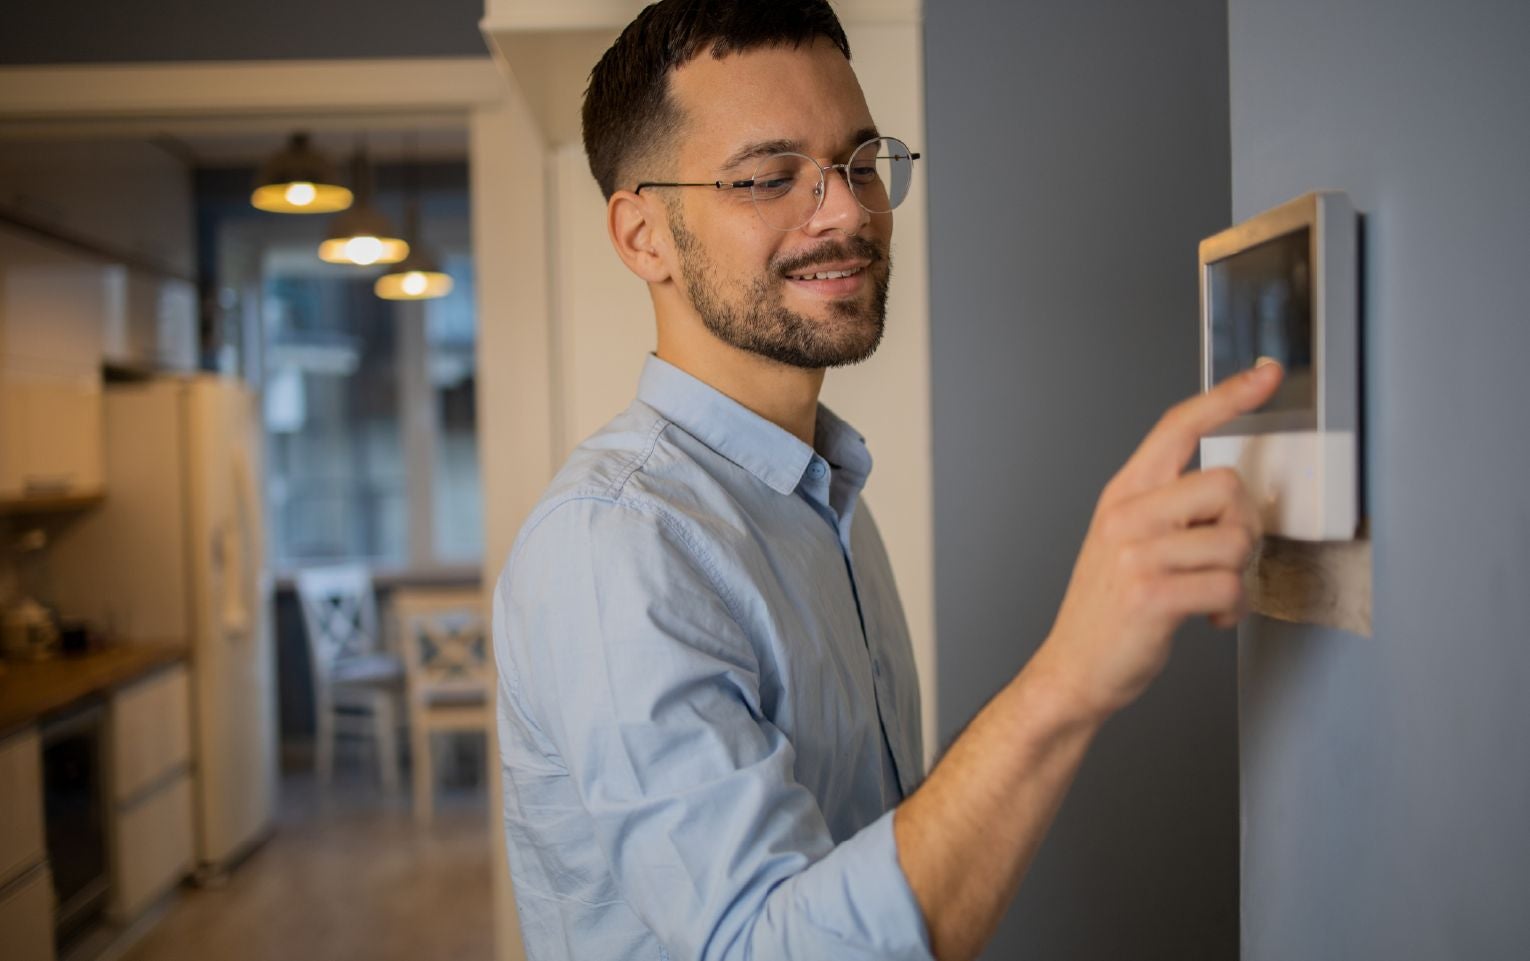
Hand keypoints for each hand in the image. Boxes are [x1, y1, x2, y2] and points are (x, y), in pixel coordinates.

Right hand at [1033, 361, 1283, 720]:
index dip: (1227, 397)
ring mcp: (1136, 554)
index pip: (1177, 426)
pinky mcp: (1151, 595)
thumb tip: (1234, 495)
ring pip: (1234, 540)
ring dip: (1238, 576)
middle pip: (1226, 485)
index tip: (1265, 374)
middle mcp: (1126, 515)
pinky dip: (1231, 609)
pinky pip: (1228, 586)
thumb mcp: (1126, 543)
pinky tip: (1209, 618)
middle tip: (1226, 559)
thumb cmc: (1109, 610)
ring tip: (1212, 595)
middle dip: (1244, 526)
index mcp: (1123, 494)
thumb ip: (1168, 510)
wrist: (1075, 668)